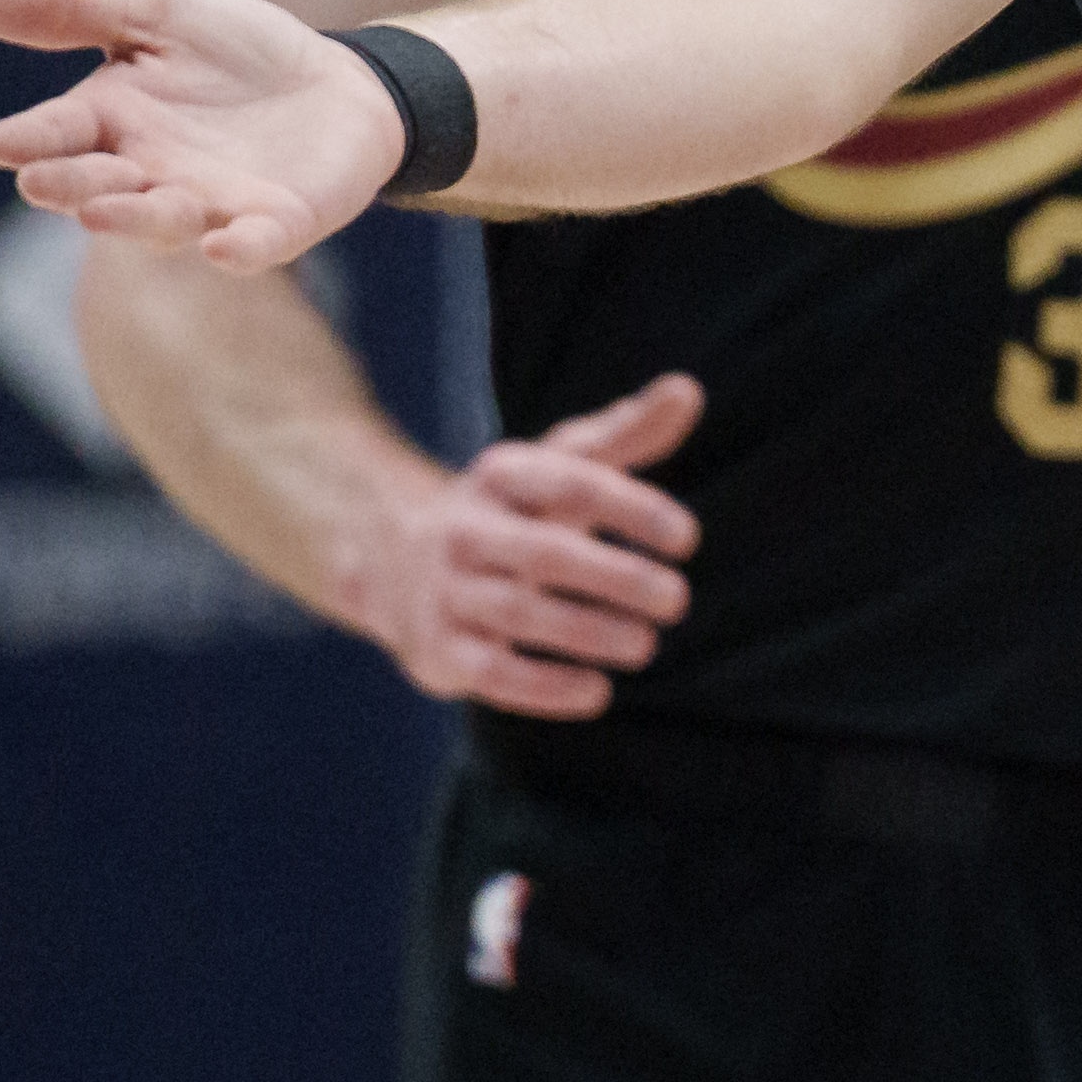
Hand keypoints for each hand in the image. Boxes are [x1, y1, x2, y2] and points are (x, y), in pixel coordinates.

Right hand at [0, 0, 404, 269]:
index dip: (32, 140)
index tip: (2, 144)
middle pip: (100, 187)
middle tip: (39, 181)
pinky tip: (221, 249)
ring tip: (100, 212)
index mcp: (115, 122)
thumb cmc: (234, 52)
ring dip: (134, 219)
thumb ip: (71, 13)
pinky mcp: (278, 223)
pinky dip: (238, 250)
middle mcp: (152, 174)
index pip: (61, 133)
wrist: (338, 80)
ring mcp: (213, 204)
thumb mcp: (151, 15)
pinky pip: (255, 244)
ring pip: (163, 221)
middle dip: (70, 186)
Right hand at [340, 376, 707, 718]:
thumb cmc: (510, 511)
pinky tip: (598, 691)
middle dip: (616, 577)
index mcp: (501, 476)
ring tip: (646, 646)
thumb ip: (624, 434)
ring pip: (520, 613)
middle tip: (677, 600)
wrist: (391, 562)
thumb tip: (690, 390)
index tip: (687, 538)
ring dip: (589, 633)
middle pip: (546, 552)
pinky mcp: (440, 650)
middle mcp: (467, 529)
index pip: (570, 482)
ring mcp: (448, 591)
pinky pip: (493, 672)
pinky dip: (545, 687)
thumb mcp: (556, 465)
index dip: (631, 507)